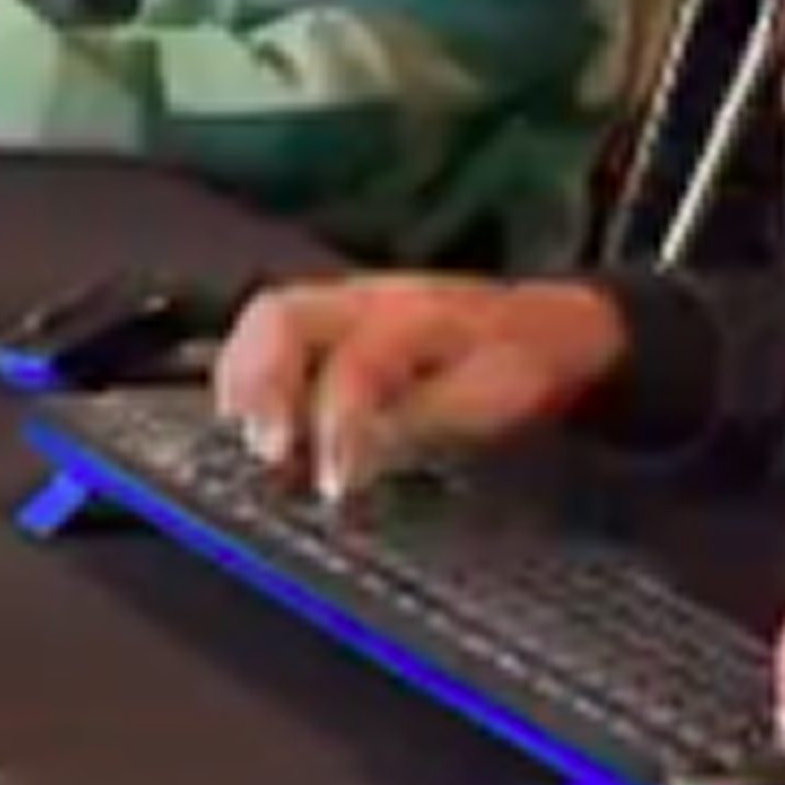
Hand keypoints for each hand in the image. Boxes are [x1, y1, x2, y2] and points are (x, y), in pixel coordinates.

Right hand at [212, 279, 628, 501]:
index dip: (340, 427)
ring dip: (245, 378)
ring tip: (240, 436)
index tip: (334, 486)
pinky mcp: (331, 319)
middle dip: (263, 384)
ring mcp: (344, 301)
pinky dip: (249, 374)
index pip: (357, 363)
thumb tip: (348, 461)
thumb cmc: (515, 369)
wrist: (545, 326)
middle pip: (283, 316)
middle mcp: (367, 298)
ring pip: (268, 319)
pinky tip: (244, 418)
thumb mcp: (484, 403)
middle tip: (266, 451)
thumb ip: (415, 426)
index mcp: (415, 317)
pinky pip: (272, 334)